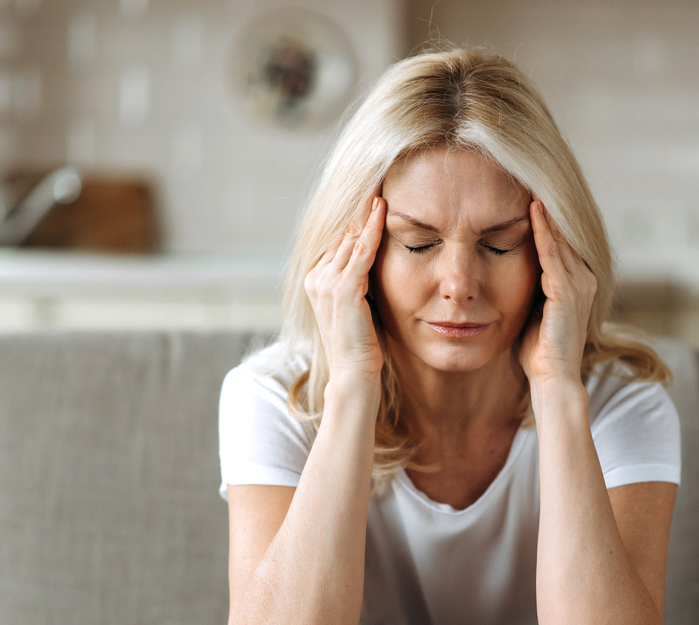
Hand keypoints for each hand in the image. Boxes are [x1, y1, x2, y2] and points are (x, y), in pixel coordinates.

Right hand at [304, 189, 386, 385]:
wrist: (353, 375)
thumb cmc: (361, 345)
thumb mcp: (358, 306)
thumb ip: (359, 282)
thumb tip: (373, 262)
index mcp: (316, 280)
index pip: (338, 238)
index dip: (355, 215)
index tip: (372, 191)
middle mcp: (316, 276)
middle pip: (342, 231)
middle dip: (360, 205)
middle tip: (378, 175)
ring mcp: (326, 282)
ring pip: (350, 236)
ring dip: (366, 209)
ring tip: (382, 183)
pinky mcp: (343, 289)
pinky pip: (360, 250)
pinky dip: (372, 227)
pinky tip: (382, 208)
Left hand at [518, 200, 596, 387]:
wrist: (553, 380)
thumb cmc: (538, 353)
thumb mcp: (534, 312)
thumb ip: (531, 290)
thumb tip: (509, 273)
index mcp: (577, 285)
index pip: (560, 244)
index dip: (545, 220)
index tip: (527, 194)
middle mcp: (584, 280)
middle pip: (563, 235)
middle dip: (547, 209)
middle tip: (529, 177)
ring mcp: (579, 285)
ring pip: (560, 239)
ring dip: (545, 212)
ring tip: (530, 184)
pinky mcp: (568, 292)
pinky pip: (553, 254)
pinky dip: (543, 231)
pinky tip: (532, 210)